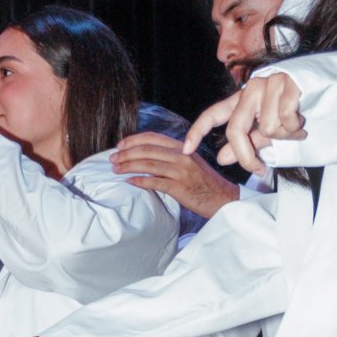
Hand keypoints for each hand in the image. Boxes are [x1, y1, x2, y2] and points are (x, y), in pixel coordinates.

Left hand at [111, 134, 238, 218]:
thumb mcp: (191, 163)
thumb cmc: (205, 183)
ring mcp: (181, 172)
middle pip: (148, 150)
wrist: (223, 198)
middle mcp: (182, 156)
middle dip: (126, 154)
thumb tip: (147, 157)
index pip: (154, 138)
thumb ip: (172, 157)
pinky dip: (140, 181)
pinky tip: (129, 182)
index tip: (120, 145)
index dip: (134, 140)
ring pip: (148, 165)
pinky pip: (155, 182)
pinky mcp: (180, 188)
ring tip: (116, 170)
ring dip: (129, 166)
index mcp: (183, 148)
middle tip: (112, 159)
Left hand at [183, 74, 304, 174]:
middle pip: (236, 130)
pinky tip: (302, 121)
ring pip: (266, 128)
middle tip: (258, 171)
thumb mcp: (267, 130)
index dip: (197, 131)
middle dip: (246, 156)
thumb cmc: (294, 110)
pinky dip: (295, 127)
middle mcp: (251, 89)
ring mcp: (268, 84)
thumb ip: (246, 143)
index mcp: (242, 100)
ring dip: (284, 135)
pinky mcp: (287, 83)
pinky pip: (284, 118)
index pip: (213, 114)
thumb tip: (222, 158)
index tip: (186, 150)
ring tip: (295, 128)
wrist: (324, 85)